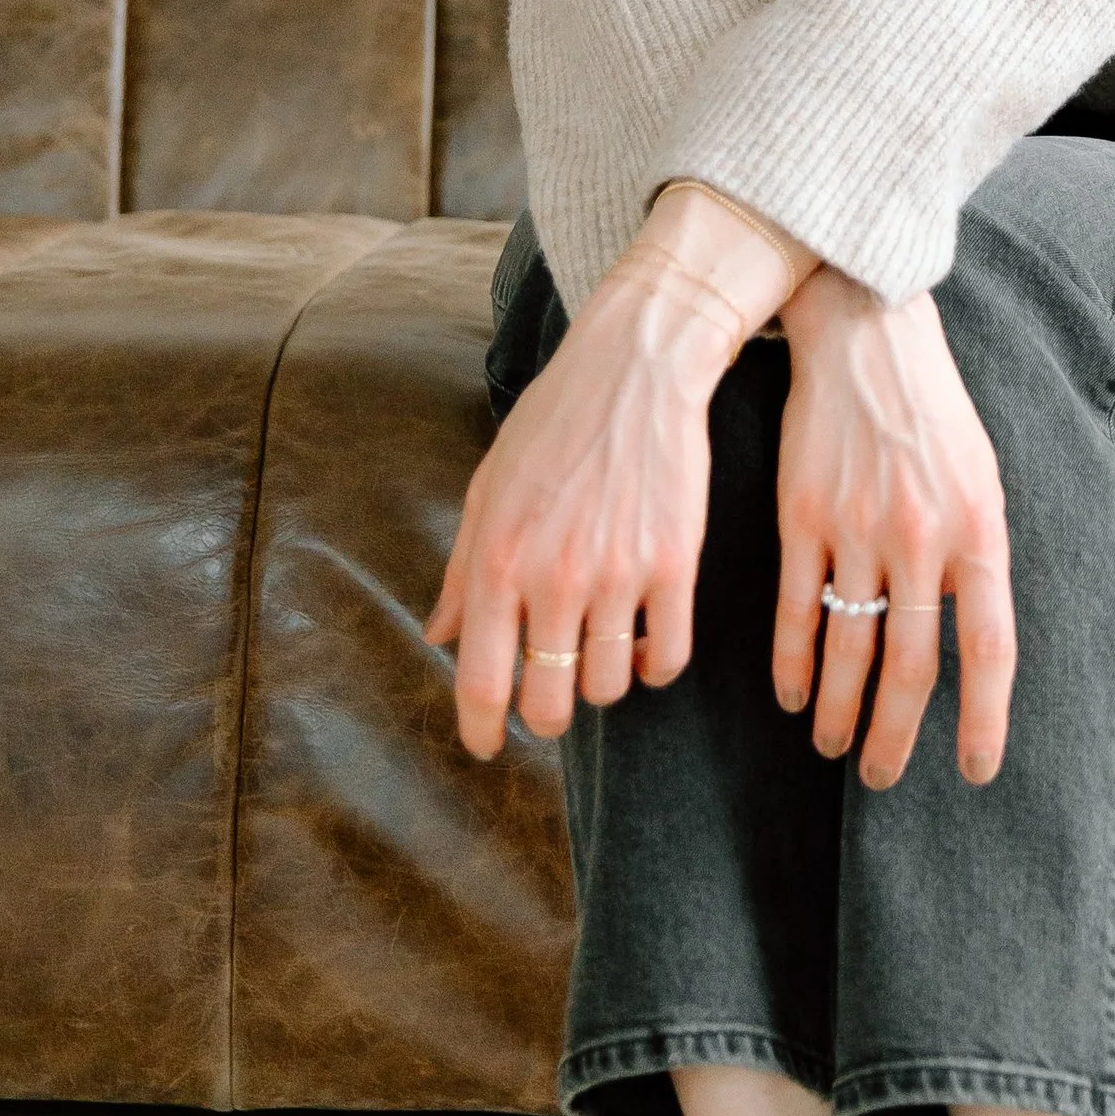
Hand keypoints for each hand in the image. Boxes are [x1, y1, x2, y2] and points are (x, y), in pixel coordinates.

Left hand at [426, 183, 809, 758]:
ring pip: (611, 685)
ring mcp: (618, 574)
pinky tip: (647, 643)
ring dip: (603, 683)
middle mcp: (555, 576)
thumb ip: (464, 569)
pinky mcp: (675, 565)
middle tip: (551, 700)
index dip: (481, 729)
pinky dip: (656, 666)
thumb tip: (439, 636)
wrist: (636, 368)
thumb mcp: (489, 489)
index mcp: (499, 559)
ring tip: (600, 651)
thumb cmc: (554, 423)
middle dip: (547, 716)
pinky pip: (668, 657)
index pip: (482, 679)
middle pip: (550, 702)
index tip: (485, 747)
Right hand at [772, 271, 1015, 789]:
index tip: (976, 770)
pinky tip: (791, 694)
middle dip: (896, 735)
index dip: (984, 717)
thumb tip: (967, 637)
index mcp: (978, 531)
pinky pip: (797, 608)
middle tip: (883, 778)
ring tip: (832, 747)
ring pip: (848, 646)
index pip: (989, 648)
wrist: (867, 337)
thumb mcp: (981, 481)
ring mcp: (857, 529)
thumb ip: (976, 559)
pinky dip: (792, 661)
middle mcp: (920, 538)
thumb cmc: (934, 415)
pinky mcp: (802, 517)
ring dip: (839, 709)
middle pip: (911, 664)